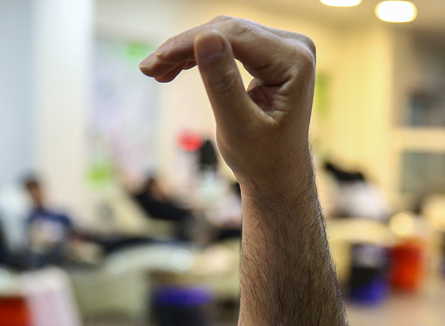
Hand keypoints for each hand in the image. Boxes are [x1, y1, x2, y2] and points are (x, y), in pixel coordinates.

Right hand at [140, 17, 315, 187]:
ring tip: (156, 71)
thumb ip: (222, 82)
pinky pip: (230, 44)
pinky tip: (175, 68)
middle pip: (229, 31)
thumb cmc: (263, 159)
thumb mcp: (238, 125)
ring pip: (225, 35)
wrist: (278, 176)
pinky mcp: (272, 55)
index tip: (157, 58)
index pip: (236, 36)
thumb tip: (205, 38)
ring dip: (189, 50)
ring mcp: (284, 49)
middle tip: (149, 68)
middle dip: (186, 47)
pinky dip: (202, 55)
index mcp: (295, 63)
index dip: (192, 42)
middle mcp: (295, 48)